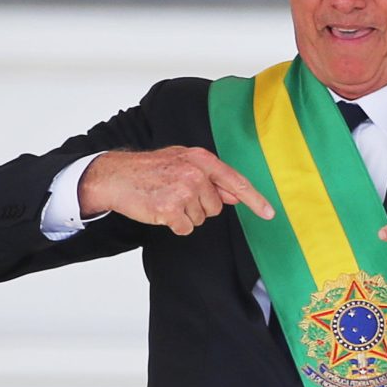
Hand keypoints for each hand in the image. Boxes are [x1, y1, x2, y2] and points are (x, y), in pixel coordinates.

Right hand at [78, 146, 273, 234]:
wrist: (116, 176)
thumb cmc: (150, 169)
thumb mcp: (182, 161)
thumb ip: (210, 177)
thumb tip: (234, 195)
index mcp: (201, 159)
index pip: (235, 181)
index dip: (255, 199)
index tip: (270, 213)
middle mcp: (196, 173)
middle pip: (216, 206)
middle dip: (200, 206)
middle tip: (177, 194)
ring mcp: (183, 191)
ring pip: (201, 218)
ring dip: (185, 215)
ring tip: (167, 198)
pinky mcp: (170, 209)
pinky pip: (186, 227)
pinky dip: (175, 224)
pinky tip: (161, 210)